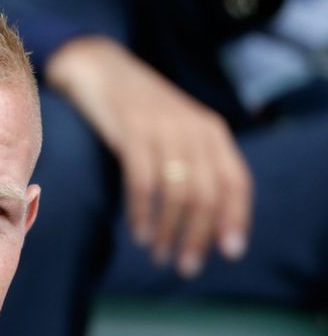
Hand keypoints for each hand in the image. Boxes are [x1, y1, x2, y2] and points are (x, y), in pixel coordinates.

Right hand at [46, 36, 252, 277]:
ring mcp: (163, 129)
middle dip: (198, 236)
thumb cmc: (136, 108)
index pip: (237, 181)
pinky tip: (138, 231)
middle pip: (207, 194)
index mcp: (211, 131)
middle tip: (185, 267)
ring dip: (170, 231)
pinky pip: (143, 181)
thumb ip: (192, 162)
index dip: (236, 219)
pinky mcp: (132, 132)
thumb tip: (201, 215)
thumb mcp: (174, 131)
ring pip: (178, 192)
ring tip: (158, 254)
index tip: (228, 253)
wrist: (98, 68)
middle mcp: (194, 129)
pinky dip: (142, 212)